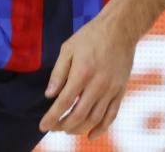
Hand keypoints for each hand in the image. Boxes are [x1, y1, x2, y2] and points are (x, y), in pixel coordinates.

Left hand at [39, 11, 137, 139]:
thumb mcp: (68, 48)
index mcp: (82, 72)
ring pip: (95, 119)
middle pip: (79, 115)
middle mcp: (98, 84)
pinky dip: (101, 128)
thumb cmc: (91, 36)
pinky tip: (91, 135)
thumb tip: (49, 96)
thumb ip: (58, 73)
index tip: (43, 126)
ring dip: (79, 129)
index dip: (52, 117)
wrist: (120, 28)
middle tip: (54, 128)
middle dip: (63, 125)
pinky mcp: (121, 90)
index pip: (64, 103)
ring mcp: (112, 88)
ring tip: (68, 130)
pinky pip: (112, 115)